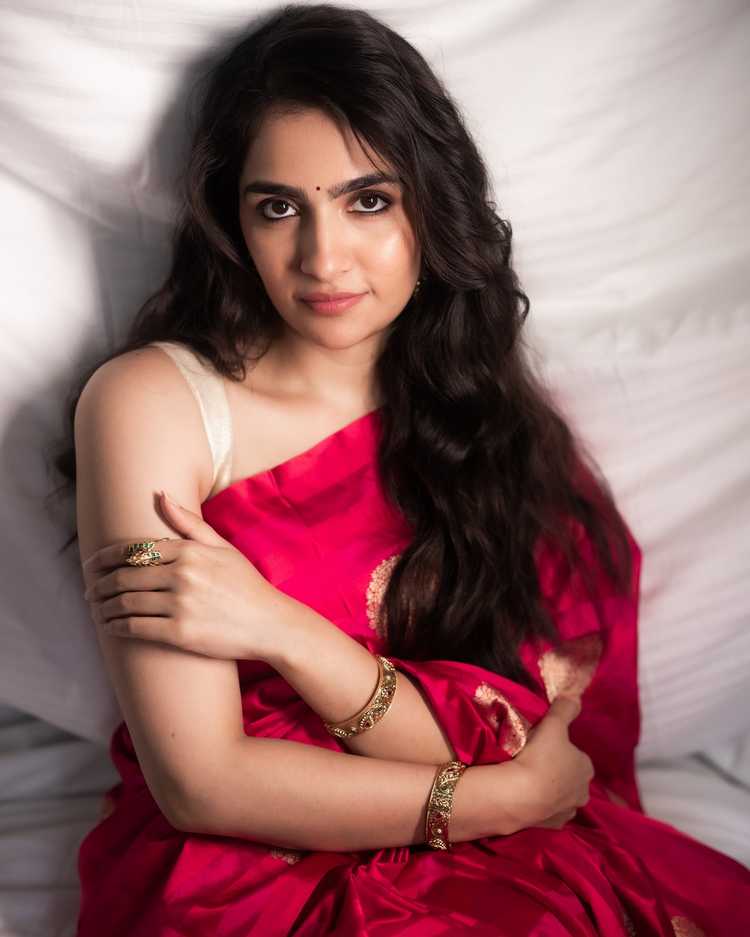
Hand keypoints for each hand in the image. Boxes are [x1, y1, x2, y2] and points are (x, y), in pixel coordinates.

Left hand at [82, 490, 290, 661]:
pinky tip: (111, 627)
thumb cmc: (246, 585)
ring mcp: (180, 604)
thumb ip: (189, 524)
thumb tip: (161, 495)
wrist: (269, 623)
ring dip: (104, 607)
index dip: (105, 559)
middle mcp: (182, 575)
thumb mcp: (222, 548)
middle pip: (124, 576)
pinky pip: (136, 627)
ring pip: (125, 602)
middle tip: (89, 590)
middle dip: (100, 584)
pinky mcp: (179, 632)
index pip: (134, 551)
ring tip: (97, 609)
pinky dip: (117, 626)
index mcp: (189, 551)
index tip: (92, 565)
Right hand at [486, 695, 593, 834]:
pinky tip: (526, 798)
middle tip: (535, 762)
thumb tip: (576, 693)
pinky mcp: (552, 826)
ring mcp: (568, 811)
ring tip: (527, 781)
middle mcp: (583, 791)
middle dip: (557, 772)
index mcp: (586, 767)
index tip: (545, 747)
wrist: (520, 795)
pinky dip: (540, 806)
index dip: (562, 750)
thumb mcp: (553, 725)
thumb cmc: (540, 756)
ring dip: (549, 790)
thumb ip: (565, 709)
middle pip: (570, 777)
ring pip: (560, 796)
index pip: (577, 756)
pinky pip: (547, 813)